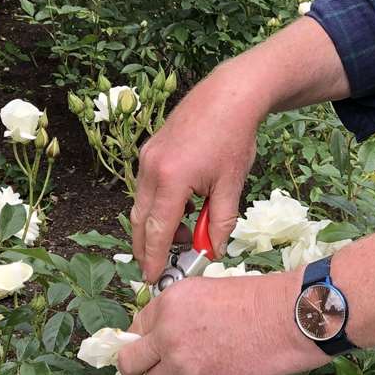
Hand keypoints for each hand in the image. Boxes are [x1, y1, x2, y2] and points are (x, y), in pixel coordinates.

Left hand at [116, 272, 321, 374]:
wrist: (284, 319)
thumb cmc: (253, 300)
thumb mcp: (205, 291)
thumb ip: (176, 313)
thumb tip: (161, 333)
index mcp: (168, 305)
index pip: (135, 328)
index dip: (144, 337)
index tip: (150, 344)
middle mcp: (168, 335)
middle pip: (130, 363)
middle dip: (136, 366)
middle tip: (150, 366)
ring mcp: (184, 364)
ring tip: (202, 362)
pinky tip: (227, 365)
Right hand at [131, 66, 266, 277]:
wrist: (230, 94)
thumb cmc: (235, 138)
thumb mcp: (231, 185)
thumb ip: (219, 223)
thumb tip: (211, 251)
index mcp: (171, 180)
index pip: (157, 232)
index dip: (154, 259)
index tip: (153, 279)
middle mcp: (151, 168)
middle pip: (140, 221)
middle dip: (148, 247)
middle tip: (161, 266)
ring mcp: (147, 157)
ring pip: (141, 204)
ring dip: (156, 225)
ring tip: (186, 231)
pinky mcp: (150, 149)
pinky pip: (146, 186)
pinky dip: (158, 204)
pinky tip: (183, 206)